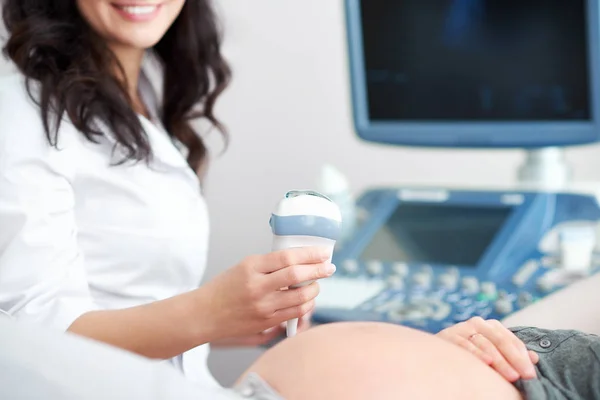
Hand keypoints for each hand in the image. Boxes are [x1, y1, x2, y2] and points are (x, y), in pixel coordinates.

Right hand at [201, 247, 334, 342]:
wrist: (205, 314)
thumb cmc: (224, 288)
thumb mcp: (243, 266)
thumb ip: (269, 264)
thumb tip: (299, 261)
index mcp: (251, 267)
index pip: (287, 257)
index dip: (310, 253)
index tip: (322, 252)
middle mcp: (258, 287)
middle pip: (297, 275)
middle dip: (319, 270)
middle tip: (329, 267)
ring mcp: (263, 306)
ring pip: (301, 297)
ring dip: (314, 289)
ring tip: (316, 284)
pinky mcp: (266, 322)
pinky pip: (295, 313)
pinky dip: (306, 305)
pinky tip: (307, 299)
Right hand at [436, 317, 538, 381]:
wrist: (438, 351)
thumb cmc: (471, 352)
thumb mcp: (492, 351)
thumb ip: (512, 353)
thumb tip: (535, 358)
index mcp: (491, 326)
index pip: (512, 340)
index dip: (523, 357)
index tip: (531, 373)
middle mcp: (478, 323)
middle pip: (500, 341)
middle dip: (514, 360)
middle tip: (524, 376)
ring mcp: (463, 328)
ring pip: (485, 343)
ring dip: (499, 360)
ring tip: (510, 375)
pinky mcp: (449, 335)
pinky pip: (465, 344)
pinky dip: (476, 353)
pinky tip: (487, 362)